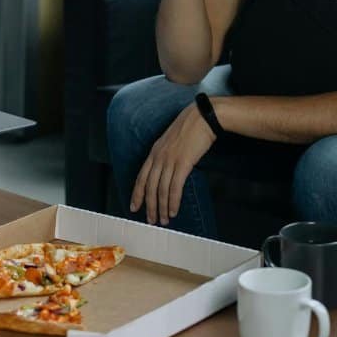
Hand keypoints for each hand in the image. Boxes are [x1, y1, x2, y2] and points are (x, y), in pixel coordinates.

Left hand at [130, 103, 215, 224]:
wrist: (203, 116)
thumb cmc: (191, 127)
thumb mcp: (172, 140)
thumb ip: (167, 154)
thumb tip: (168, 169)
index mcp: (154, 151)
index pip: (141, 177)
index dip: (137, 194)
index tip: (134, 207)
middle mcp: (159, 157)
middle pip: (150, 187)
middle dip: (149, 206)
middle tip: (151, 220)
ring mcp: (169, 160)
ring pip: (161, 190)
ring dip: (162, 208)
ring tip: (164, 219)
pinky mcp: (182, 163)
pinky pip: (174, 188)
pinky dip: (173, 202)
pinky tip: (173, 210)